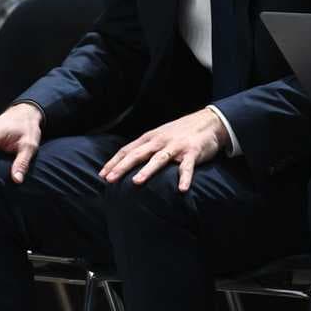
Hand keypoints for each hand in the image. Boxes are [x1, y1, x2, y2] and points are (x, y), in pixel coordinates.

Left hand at [99, 107, 228, 191]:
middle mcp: (160, 141)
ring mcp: (176, 146)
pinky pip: (187, 167)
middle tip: (110, 179)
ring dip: (147, 170)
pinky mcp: (192, 152)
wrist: (208, 121)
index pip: (128, 150)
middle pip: (138, 154)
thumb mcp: (160, 136)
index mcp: (150, 138)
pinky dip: (184, 178)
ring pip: (159, 159)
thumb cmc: (180, 131)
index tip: (102, 174)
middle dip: (122, 167)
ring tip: (136, 182)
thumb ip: (146, 147)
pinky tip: (181, 189)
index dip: (115, 162)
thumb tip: (127, 162)